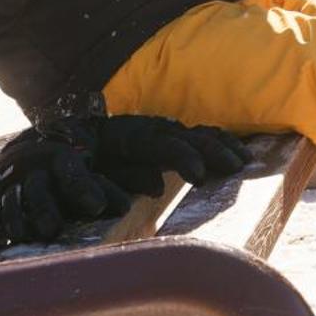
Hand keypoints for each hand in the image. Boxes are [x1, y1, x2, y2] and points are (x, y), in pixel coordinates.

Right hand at [0, 120, 130, 256]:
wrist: (28, 146)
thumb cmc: (67, 167)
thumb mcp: (89, 168)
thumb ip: (112, 186)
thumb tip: (135, 202)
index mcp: (60, 160)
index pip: (72, 173)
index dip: (83, 189)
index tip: (98, 207)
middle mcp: (30, 170)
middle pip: (36, 190)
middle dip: (44, 210)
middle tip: (52, 229)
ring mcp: (7, 184)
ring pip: (10, 205)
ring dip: (17, 224)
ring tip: (27, 240)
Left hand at [90, 115, 250, 195]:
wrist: (70, 139)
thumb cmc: (78, 160)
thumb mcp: (91, 170)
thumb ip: (122, 176)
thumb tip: (158, 187)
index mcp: (134, 136)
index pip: (166, 144)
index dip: (185, 158)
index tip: (201, 176)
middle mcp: (154, 128)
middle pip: (190, 136)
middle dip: (215, 150)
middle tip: (237, 167)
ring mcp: (163, 129)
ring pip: (199, 132)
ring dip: (223, 145)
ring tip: (244, 158)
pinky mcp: (168, 134)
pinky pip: (199, 134)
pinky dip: (219, 141)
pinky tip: (234, 150)